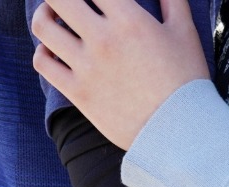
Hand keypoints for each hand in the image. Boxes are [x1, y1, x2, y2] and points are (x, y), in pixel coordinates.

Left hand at [31, 0, 209, 149]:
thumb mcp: (185, 33)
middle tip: (68, 0)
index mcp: (129, 19)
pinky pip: (42, 62)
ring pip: (43, 26)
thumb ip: (172, 1)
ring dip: (45, 14)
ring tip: (52, 14)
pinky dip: (43, 50)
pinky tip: (53, 49)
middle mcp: (103, 38)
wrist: (179, 131)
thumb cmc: (186, 81)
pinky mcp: (77, 92)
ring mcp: (86, 66)